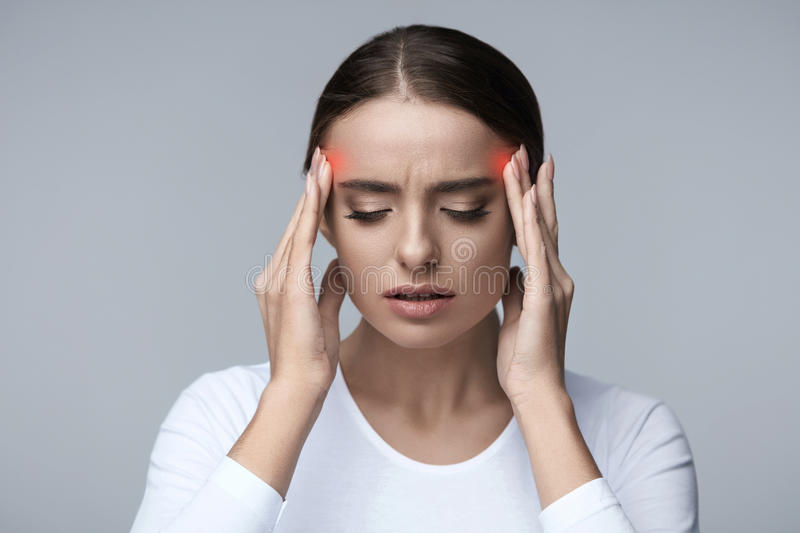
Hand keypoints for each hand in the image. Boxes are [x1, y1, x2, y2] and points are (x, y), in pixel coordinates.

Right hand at [254, 146, 345, 396]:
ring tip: (323, 162)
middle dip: (310, 190)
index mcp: (280, 284)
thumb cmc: (311, 358)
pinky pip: (301, 242)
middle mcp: (272, 277)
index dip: (310, 207)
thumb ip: (330, 288)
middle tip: (321, 156)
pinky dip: (309, 214)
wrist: (298, 387)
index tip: (321, 179)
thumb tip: (338, 265)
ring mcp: (277, 281)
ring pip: (297, 227)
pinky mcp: (288, 287)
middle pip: (295, 224)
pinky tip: (317, 190)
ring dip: (311, 193)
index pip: (298, 237)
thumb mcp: (325, 315)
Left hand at [497, 145, 574, 405]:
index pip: (537, 231)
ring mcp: (553, 284)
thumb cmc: (523, 358)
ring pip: (539, 228)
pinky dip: (531, 224)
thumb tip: (511, 272)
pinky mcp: (545, 295)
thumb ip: (515, 290)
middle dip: (533, 184)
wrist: (535, 389)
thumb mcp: (514, 315)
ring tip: (519, 161)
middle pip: (543, 220)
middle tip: (524, 151)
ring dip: (528, 193)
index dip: (531, 201)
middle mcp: (556, 276)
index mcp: (547, 280)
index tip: (524, 171)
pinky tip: (526, 199)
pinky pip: (537, 252)